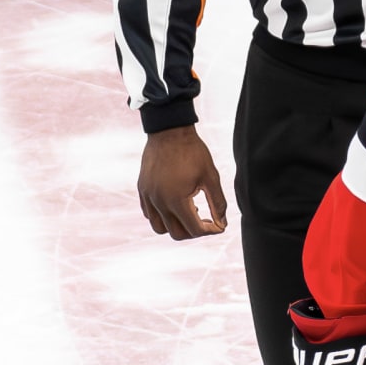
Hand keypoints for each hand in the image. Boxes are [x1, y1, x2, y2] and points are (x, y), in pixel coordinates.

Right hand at [137, 125, 228, 239]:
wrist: (169, 131)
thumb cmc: (193, 152)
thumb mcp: (211, 177)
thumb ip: (218, 203)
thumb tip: (222, 223)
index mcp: (177, 200)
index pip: (195, 229)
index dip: (211, 230)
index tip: (219, 225)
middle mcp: (159, 202)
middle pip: (177, 234)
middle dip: (194, 232)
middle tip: (206, 221)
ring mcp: (148, 196)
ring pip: (159, 228)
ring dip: (175, 227)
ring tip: (189, 212)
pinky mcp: (143, 190)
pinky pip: (149, 214)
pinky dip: (162, 216)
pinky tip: (174, 204)